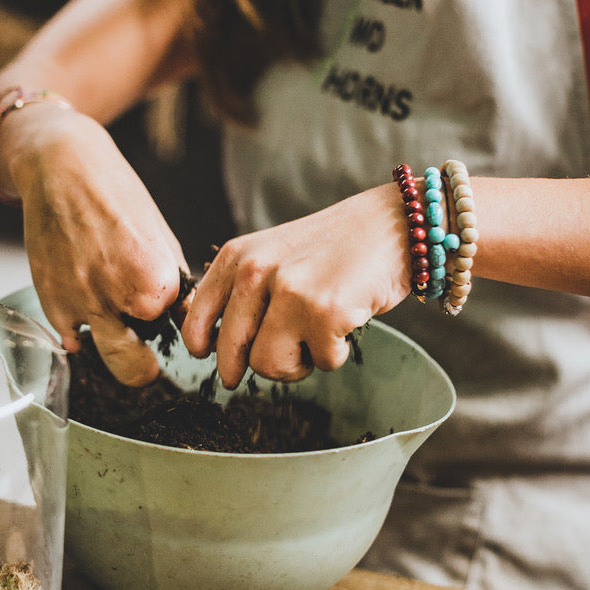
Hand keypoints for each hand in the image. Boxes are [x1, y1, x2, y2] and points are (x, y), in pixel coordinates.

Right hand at [13, 109, 188, 385]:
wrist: (63, 169)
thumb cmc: (117, 196)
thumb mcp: (162, 238)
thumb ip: (174, 285)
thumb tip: (186, 319)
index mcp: (153, 282)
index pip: (178, 330)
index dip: (174, 325)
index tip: (170, 318)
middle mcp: (115, 299)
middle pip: (137, 370)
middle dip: (145, 367)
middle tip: (149, 360)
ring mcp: (79, 305)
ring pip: (105, 360)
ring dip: (116, 352)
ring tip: (120, 334)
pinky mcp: (51, 304)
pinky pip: (73, 340)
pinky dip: (82, 331)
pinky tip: (87, 304)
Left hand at [181, 183, 410, 388]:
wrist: (393, 223)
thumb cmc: (333, 247)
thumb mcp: (272, 255)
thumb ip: (242, 291)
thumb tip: (215, 347)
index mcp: (236, 257)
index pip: (196, 321)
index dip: (205, 349)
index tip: (214, 358)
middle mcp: (255, 272)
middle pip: (231, 354)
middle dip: (254, 366)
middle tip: (279, 360)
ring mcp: (289, 292)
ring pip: (269, 366)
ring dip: (296, 364)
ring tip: (316, 338)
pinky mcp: (324, 312)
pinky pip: (319, 363)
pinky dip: (335, 355)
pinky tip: (344, 326)